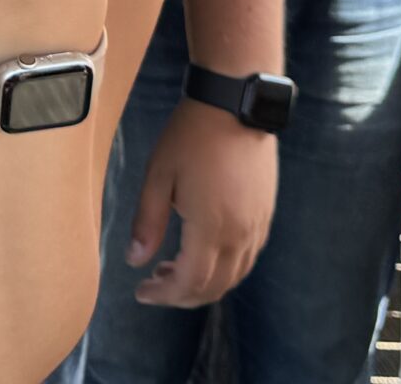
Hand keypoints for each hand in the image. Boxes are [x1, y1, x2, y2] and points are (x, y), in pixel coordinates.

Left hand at [126, 100, 276, 306]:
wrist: (234, 104)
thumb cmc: (191, 135)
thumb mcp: (158, 175)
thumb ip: (147, 222)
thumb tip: (135, 261)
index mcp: (211, 227)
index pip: (190, 282)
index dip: (164, 295)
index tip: (140, 292)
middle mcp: (240, 234)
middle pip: (214, 287)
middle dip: (182, 295)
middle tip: (154, 285)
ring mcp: (257, 225)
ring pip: (234, 276)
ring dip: (204, 284)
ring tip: (172, 270)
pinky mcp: (265, 214)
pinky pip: (248, 258)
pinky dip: (225, 269)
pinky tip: (203, 254)